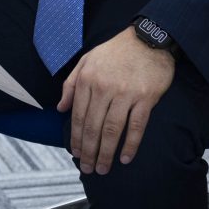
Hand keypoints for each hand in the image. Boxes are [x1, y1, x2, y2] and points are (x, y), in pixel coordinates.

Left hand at [57, 28, 175, 173]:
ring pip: (112, 130)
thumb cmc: (116, 51)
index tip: (76, 154)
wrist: (148, 38)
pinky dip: (131, 144)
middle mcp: (104, 88)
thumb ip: (71, 84)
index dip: (76, 139)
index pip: (78, 116)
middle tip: (89, 169)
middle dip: (89, 152)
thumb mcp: (87, 60)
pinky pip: (136, 126)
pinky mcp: (145, 97)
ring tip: (103, 169)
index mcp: (87, 80)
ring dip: (106, 153)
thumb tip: (60, 108)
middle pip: (93, 127)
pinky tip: (125, 158)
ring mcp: (125, 94)